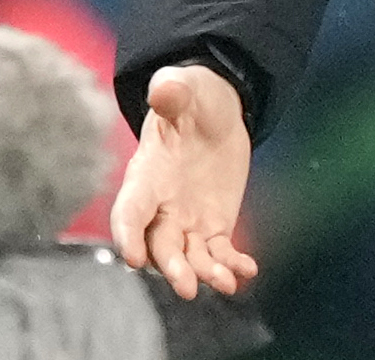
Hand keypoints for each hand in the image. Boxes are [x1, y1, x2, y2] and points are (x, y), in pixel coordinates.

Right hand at [111, 63, 257, 300]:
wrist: (214, 113)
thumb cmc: (190, 99)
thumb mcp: (183, 87)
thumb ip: (171, 91)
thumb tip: (163, 90)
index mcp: (145, 176)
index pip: (129, 211)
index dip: (127, 235)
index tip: (133, 258)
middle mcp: (161, 207)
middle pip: (160, 245)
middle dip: (172, 267)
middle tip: (188, 287)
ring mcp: (187, 220)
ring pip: (191, 257)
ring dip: (205, 273)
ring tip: (226, 284)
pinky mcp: (214, 226)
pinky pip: (220, 252)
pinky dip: (232, 264)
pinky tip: (247, 269)